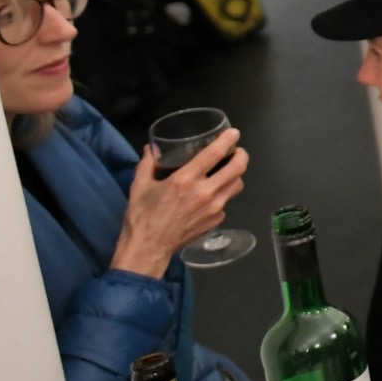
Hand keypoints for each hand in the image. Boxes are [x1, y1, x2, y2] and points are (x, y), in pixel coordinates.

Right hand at [111, 130, 246, 276]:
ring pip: (237, 185)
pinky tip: (212, 196)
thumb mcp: (140, 185)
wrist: (148, 247)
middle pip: (237, 168)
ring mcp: (214, 208)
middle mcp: (205, 192)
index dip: (228, 140)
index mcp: (185, 180)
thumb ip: (147, 164)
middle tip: (236, 152)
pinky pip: (226, 203)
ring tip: (228, 171)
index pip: (215, 154)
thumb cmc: (142, 215)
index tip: (234, 133)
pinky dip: (222, 196)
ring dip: (235, 176)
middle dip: (241, 156)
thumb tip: (150, 148)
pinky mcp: (216, 221)